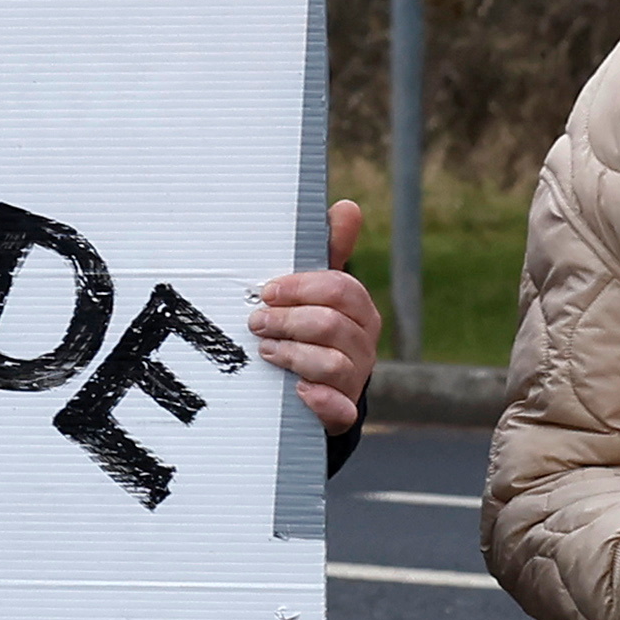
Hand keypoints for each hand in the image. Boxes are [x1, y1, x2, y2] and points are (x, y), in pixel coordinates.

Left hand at [246, 196, 380, 440]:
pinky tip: (300, 391)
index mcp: (359, 310)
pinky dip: (321, 400)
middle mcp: (363, 343)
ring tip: (265, 351)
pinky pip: (341, 408)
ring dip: (294, 355)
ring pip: (333, 363)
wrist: (317, 393)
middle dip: (289, 320)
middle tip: (256, 322)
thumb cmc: (313, 332)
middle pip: (333, 324)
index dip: (301, 288)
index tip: (267, 292)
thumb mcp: (318, 292)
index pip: (341, 289)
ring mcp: (356, 379)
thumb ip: (329, 252)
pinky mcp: (343, 413)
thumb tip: (348, 207)